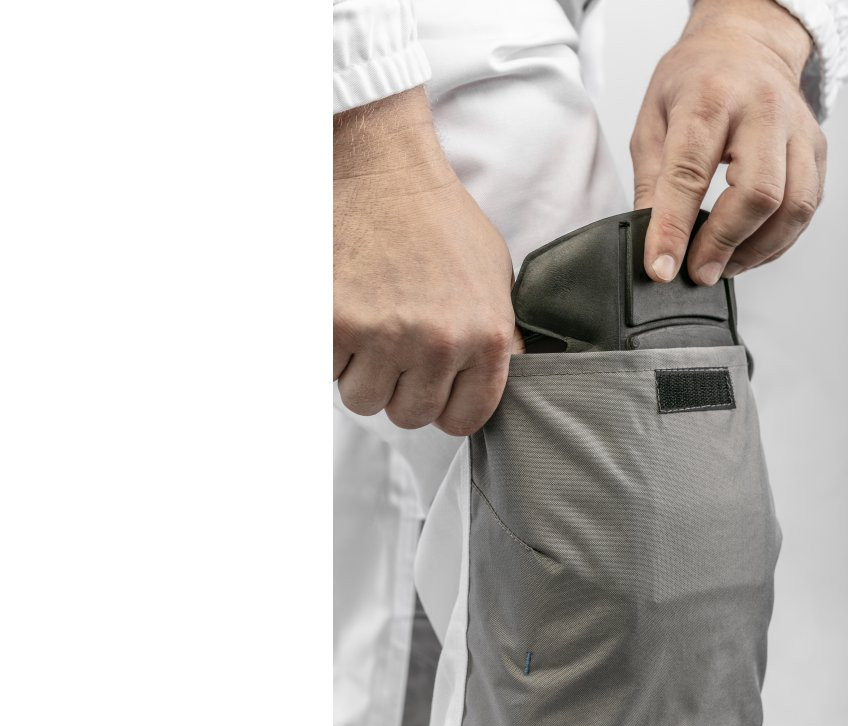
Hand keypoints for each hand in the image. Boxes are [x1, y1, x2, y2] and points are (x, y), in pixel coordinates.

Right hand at [334, 88, 521, 435]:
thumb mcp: (495, 279)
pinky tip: (345, 308)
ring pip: (363, 399)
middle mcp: (439, 342)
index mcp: (486, 336)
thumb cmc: (441, 220)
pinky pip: (325, 371)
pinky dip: (329, 349)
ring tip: (370, 322)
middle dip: (398, 388)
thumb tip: (507, 382)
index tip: (432, 385)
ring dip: (360, 372)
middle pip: (408, 415)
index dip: (443, 406)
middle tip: (394, 344)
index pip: (463, 419)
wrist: (385, 170)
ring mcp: (385, 335)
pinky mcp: (335, 322)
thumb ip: (501, 339)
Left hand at [632, 0, 825, 284]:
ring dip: (757, 250)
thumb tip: (653, 240)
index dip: (674, 227)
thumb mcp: (653, 120)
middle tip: (698, 271)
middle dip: (725, 244)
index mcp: (710, 97)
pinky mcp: (816, 149)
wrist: (745, 45)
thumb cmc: (695, 80)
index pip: (691, 172)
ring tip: (724, 265)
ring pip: (793, 207)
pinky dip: (778, 240)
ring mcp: (798, 129)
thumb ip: (651, 181)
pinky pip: (806, 208)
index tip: (661, 267)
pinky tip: (750, 248)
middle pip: (758, 193)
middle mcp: (763, 109)